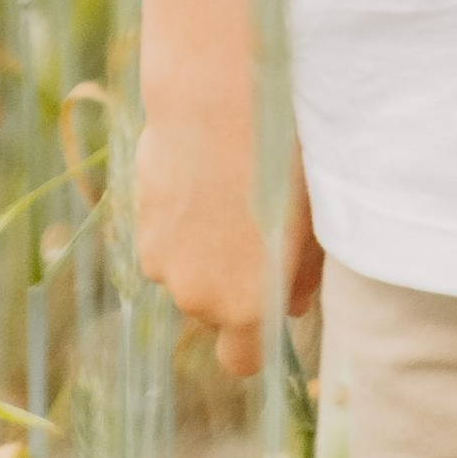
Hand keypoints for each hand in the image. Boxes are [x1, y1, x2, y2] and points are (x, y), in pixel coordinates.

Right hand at [133, 105, 323, 378]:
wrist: (220, 96)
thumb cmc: (285, 155)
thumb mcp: (316, 218)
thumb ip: (304, 272)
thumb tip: (293, 302)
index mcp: (247, 304)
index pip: (241, 361)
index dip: (254, 337)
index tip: (270, 302)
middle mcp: (198, 295)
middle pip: (213, 307)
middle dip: (230, 280)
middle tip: (257, 223)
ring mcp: (162, 259)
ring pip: (184, 268)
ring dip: (201, 247)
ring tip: (229, 186)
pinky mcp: (140, 220)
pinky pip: (164, 234)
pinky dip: (179, 216)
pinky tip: (202, 170)